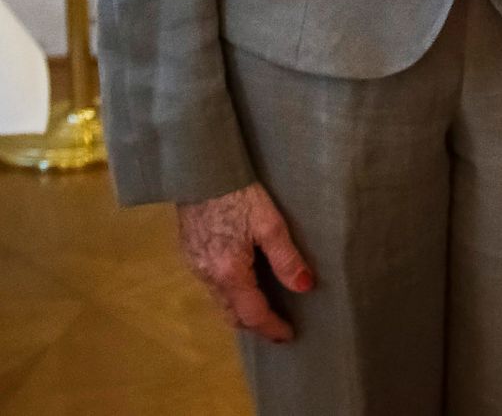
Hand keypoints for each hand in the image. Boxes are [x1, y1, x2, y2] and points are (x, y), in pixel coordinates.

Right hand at [175, 182, 313, 343]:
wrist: (200, 172)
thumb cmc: (239, 195)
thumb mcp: (270, 224)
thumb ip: (286, 258)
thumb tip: (305, 287)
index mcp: (230, 274)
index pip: (252, 315)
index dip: (272, 328)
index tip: (289, 336)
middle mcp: (208, 277)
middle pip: (231, 315)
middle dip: (255, 325)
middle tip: (277, 326)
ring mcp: (195, 266)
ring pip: (219, 302)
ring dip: (241, 310)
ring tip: (264, 306)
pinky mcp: (190, 253)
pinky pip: (211, 286)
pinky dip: (229, 293)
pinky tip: (243, 282)